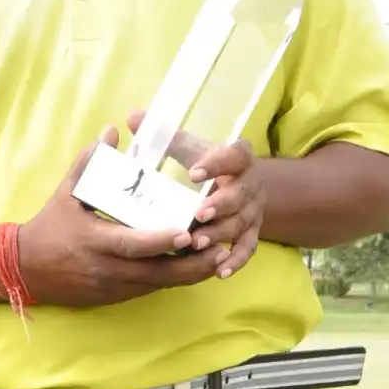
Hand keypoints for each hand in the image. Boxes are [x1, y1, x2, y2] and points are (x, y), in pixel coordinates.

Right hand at [17, 127, 231, 307]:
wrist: (25, 269)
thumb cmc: (48, 226)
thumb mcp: (66, 192)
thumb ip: (90, 161)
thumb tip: (112, 130)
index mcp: (94, 241)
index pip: (133, 245)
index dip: (161, 241)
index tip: (187, 233)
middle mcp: (106, 269)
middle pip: (156, 272)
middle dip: (191, 264)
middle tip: (220, 247)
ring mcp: (112, 287)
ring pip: (158, 284)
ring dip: (190, 273)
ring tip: (218, 256)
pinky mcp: (115, 297)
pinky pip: (150, 288)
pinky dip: (173, 278)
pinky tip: (194, 267)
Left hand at [127, 112, 265, 279]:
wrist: (240, 184)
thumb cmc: (207, 164)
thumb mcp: (191, 148)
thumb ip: (166, 136)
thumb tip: (134, 117)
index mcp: (238, 157)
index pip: (234, 156)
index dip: (217, 164)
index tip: (194, 173)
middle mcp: (252, 184)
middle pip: (241, 194)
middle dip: (220, 205)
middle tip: (197, 215)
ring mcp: (254, 210)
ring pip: (241, 224)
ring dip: (220, 234)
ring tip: (196, 244)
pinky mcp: (253, 232)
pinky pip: (248, 249)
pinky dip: (236, 261)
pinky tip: (219, 271)